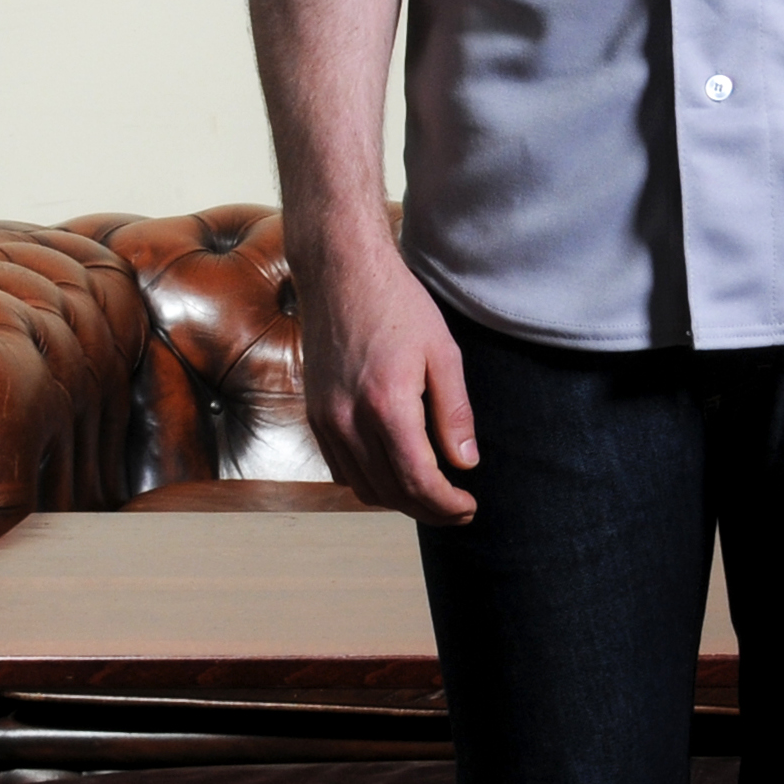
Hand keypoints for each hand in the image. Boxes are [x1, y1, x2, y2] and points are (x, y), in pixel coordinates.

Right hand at [297, 244, 479, 522]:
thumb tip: (466, 463)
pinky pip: (340, 469)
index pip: (417, 481)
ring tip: (431, 494)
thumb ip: (454, 413)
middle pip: (390, 493)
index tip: (468, 507)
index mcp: (387, 405)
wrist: (341, 274)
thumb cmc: (397, 305)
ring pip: (362, 487)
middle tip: (458, 508)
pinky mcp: (315, 416)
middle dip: (428, 510)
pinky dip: (370, 481)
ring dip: (398, 500)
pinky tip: (395, 471)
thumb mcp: (443, 353)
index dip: (446, 505)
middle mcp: (348, 421)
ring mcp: (326, 421)